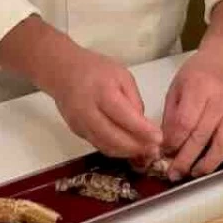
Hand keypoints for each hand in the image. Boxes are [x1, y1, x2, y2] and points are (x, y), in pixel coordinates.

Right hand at [45, 45, 163, 159]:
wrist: (63, 71)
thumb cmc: (96, 70)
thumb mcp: (122, 76)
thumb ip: (134, 100)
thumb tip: (143, 125)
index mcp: (102, 92)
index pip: (124, 116)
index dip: (142, 131)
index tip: (159, 138)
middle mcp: (88, 110)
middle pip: (113, 137)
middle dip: (136, 147)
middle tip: (154, 150)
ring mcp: (80, 124)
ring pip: (105, 146)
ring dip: (126, 153)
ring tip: (144, 153)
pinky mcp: (77, 131)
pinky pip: (98, 144)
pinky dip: (115, 150)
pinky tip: (128, 148)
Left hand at [161, 49, 222, 180]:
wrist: (222, 62)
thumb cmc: (195, 76)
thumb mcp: (176, 89)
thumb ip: (171, 116)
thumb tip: (165, 145)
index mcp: (198, 89)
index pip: (184, 123)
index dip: (173, 142)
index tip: (164, 152)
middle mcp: (219, 101)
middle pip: (201, 137)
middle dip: (185, 160)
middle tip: (175, 173)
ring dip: (208, 163)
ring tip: (195, 172)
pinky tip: (221, 160)